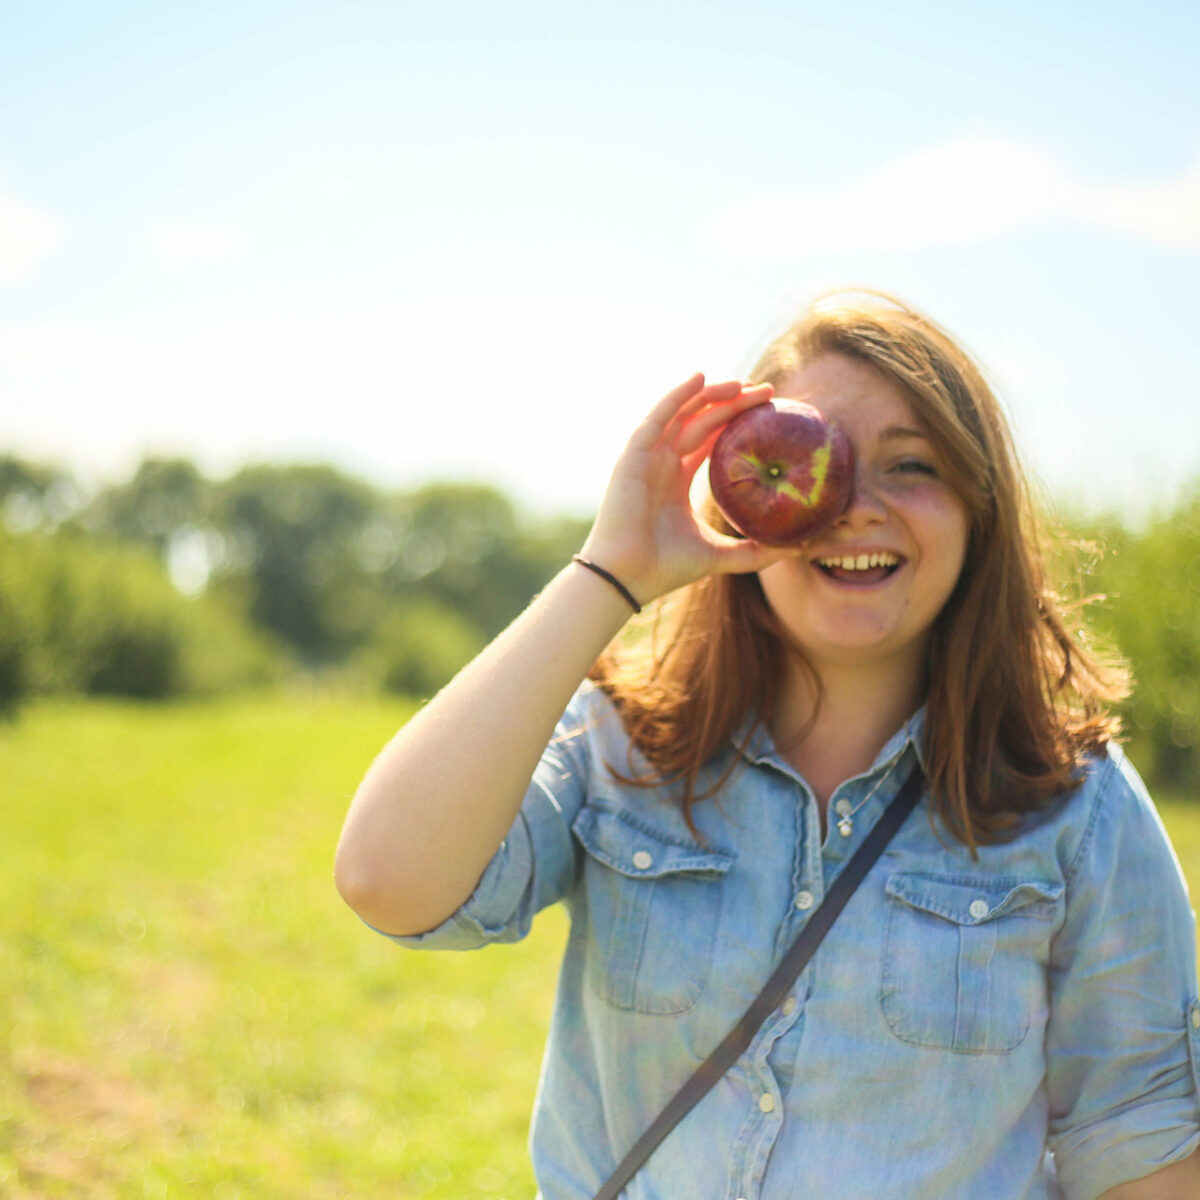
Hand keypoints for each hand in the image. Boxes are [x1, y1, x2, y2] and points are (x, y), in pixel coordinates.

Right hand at [579, 373, 791, 605]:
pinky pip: (659, 417)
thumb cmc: (665, 568)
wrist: (626, 578)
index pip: (710, 440)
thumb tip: (798, 548)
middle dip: (733, 403)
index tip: (768, 411)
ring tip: (744, 383)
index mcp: (677, 480)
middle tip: (766, 391)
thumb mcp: (719, 555)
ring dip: (712, 394)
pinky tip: (700, 376)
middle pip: (701, 421)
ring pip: (682, 413)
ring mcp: (647, 457)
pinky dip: (677, 395)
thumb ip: (755, 551)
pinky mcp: (633, 456)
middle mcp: (662, 463)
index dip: (736, 422)